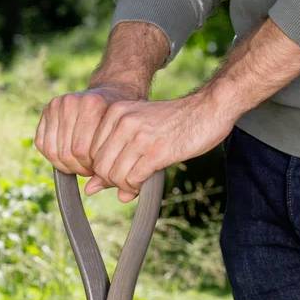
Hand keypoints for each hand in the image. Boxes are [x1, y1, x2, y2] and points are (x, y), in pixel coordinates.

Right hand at [35, 84, 143, 176]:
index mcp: (91, 105)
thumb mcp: (120, 137)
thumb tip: (91, 190)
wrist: (111, 93)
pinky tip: (68, 157)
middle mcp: (71, 102)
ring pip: (53, 151)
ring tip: (81, 164)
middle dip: (78, 167)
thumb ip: (109, 161)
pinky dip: (54, 157)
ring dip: (66, 164)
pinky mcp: (46, 110)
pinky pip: (42, 144)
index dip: (89, 168)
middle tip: (90, 170)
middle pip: (67, 152)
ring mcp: (56, 104)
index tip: (99, 170)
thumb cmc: (118, 121)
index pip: (82, 151)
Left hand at [86, 91, 236, 201]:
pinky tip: (144, 182)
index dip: (102, 170)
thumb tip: (90, 190)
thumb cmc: (173, 123)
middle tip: (128, 180)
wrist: (208, 109)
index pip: (91, 153)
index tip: (118, 171)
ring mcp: (140, 135)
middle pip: (101, 167)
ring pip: (115, 175)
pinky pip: (134, 178)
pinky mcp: (157, 150)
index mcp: (115, 113)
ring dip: (125, 185)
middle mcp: (123, 121)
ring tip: (137, 181)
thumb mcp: (138, 133)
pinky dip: (136, 187)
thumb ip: (113, 158)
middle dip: (112, 181)